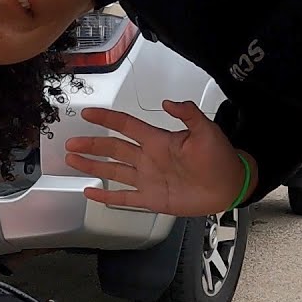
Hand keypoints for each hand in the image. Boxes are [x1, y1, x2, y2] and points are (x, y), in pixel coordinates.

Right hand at [64, 100, 251, 216]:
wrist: (230, 185)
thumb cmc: (220, 157)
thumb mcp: (207, 130)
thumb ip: (188, 114)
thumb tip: (168, 103)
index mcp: (158, 141)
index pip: (126, 126)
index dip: (106, 118)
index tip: (88, 113)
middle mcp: (148, 158)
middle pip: (113, 148)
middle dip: (91, 144)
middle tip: (70, 142)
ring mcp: (148, 179)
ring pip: (113, 170)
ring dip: (92, 165)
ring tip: (72, 160)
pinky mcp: (152, 199)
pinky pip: (124, 197)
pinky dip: (106, 196)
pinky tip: (91, 192)